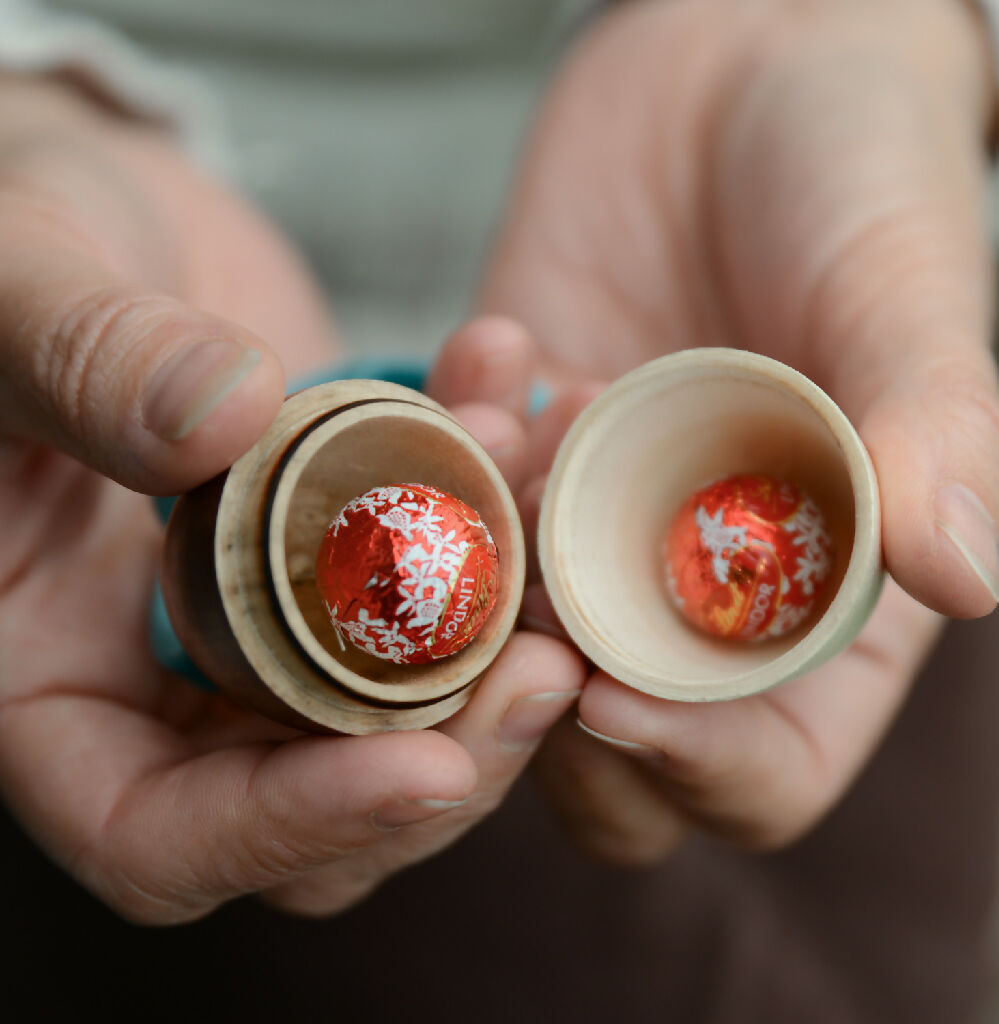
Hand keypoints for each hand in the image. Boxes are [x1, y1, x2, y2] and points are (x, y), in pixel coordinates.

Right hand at [0, 76, 583, 919]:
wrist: (89, 221)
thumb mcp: (5, 287)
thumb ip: (86, 360)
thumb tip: (224, 416)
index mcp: (42, 678)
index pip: (161, 835)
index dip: (293, 827)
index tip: (424, 767)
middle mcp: (159, 674)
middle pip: (324, 795)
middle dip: (454, 743)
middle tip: (550, 663)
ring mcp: (263, 616)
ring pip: (410, 694)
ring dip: (504, 608)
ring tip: (547, 483)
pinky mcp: (337, 545)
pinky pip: (437, 560)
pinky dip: (490, 486)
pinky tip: (507, 385)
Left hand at [430, 0, 998, 860]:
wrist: (741, 73)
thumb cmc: (857, 179)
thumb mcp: (902, 297)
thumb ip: (934, 432)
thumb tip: (965, 576)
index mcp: (819, 603)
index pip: (761, 764)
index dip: (694, 763)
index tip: (612, 701)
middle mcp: (693, 586)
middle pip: (602, 745)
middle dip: (542, 707)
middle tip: (518, 606)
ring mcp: (590, 523)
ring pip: (499, 636)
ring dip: (482, 559)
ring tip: (519, 414)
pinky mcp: (516, 446)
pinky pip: (448, 497)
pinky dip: (448, 440)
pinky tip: (497, 343)